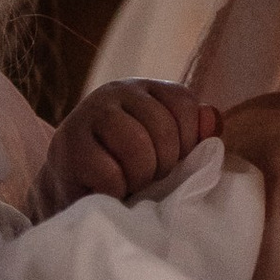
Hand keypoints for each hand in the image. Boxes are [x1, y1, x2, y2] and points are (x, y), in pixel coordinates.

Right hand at [36, 79, 219, 215]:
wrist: (75, 187)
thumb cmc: (129, 166)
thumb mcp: (167, 146)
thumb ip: (195, 132)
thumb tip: (212, 120)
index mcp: (144, 88)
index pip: (183, 103)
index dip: (188, 141)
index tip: (175, 161)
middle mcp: (115, 92)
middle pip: (162, 127)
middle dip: (164, 164)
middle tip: (151, 178)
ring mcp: (87, 115)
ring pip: (136, 145)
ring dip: (141, 176)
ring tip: (133, 184)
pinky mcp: (67, 148)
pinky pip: (109, 173)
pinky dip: (118, 190)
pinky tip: (112, 191)